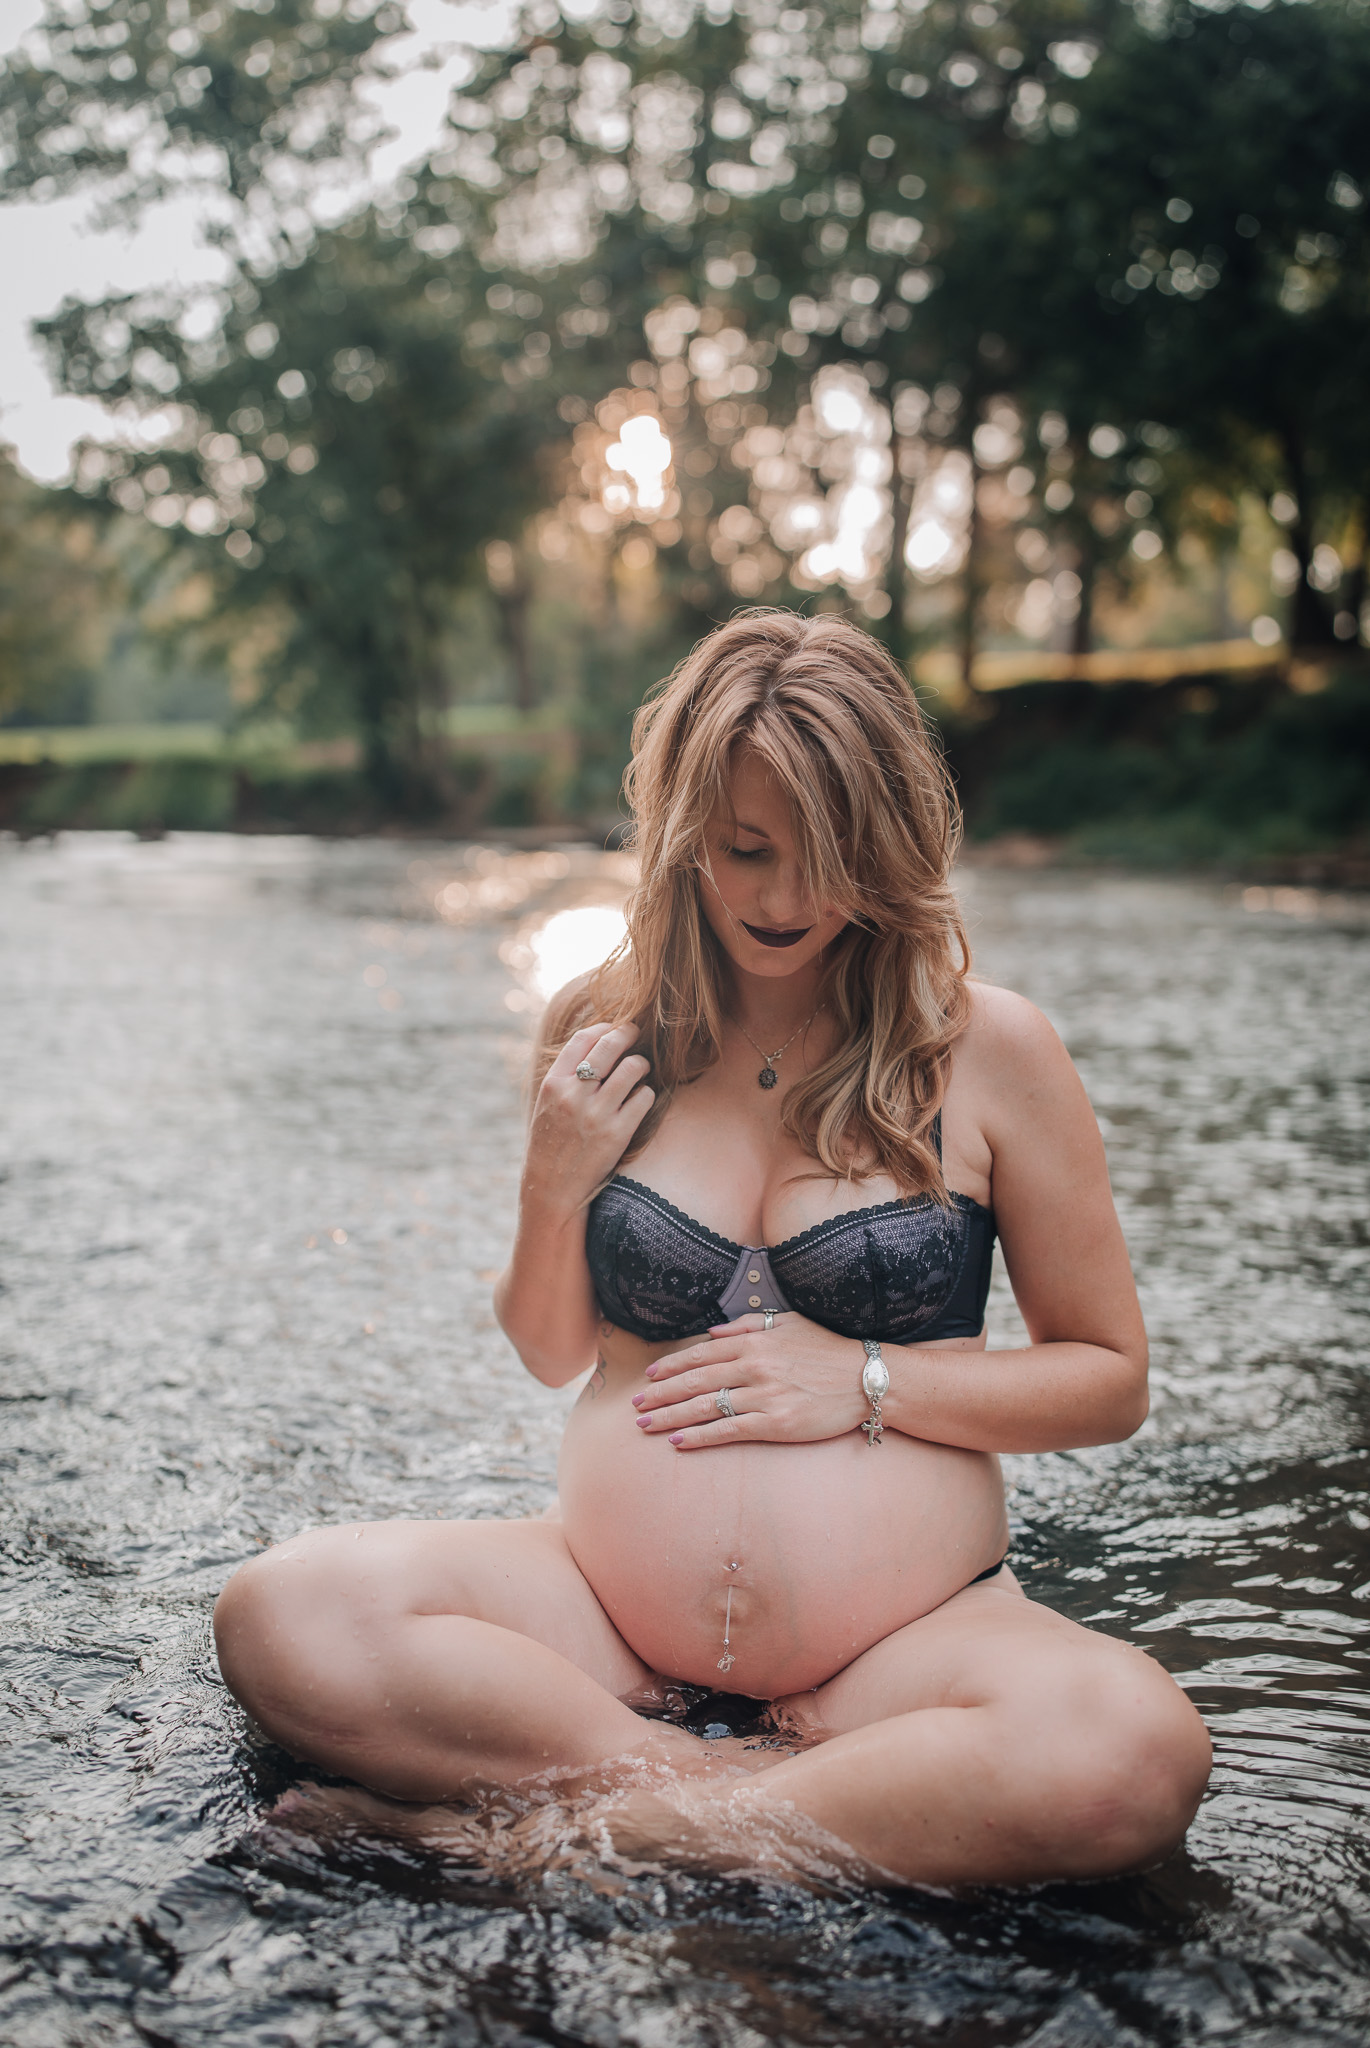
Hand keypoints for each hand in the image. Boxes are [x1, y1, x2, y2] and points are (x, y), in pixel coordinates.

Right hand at [523, 1022, 653, 1217]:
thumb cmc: (550, 1143)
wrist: (551, 1187)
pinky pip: (644, 1097)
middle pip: (610, 1045)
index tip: (613, 1028)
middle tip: (636, 1032)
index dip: (603, 1027)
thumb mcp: (546, 1103)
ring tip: (640, 1069)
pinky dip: (646, 1094)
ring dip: (641, 1064)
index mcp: (553, 1084)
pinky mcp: (618, 1134)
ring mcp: (597, 1114)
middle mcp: (574, 1095)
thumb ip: (566, 1075)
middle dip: (628, 1033)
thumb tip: (596, 1043)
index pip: (583, 1038)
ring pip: (633, 1067)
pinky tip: (640, 1099)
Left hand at [631, 1312, 869, 1449]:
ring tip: (645, 1425)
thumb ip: (748, 1326)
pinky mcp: (775, 1424)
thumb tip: (713, 1331)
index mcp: (754, 1341)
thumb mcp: (789, 1323)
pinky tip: (678, 1442)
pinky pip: (727, 1431)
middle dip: (660, 1394)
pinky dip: (698, 1437)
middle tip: (635, 1404)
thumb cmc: (828, 1350)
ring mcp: (763, 1396)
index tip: (650, 1376)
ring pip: (704, 1407)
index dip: (672, 1366)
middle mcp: (754, 1366)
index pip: (701, 1353)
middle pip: (695, 1381)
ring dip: (669, 1417)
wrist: (866, 1379)